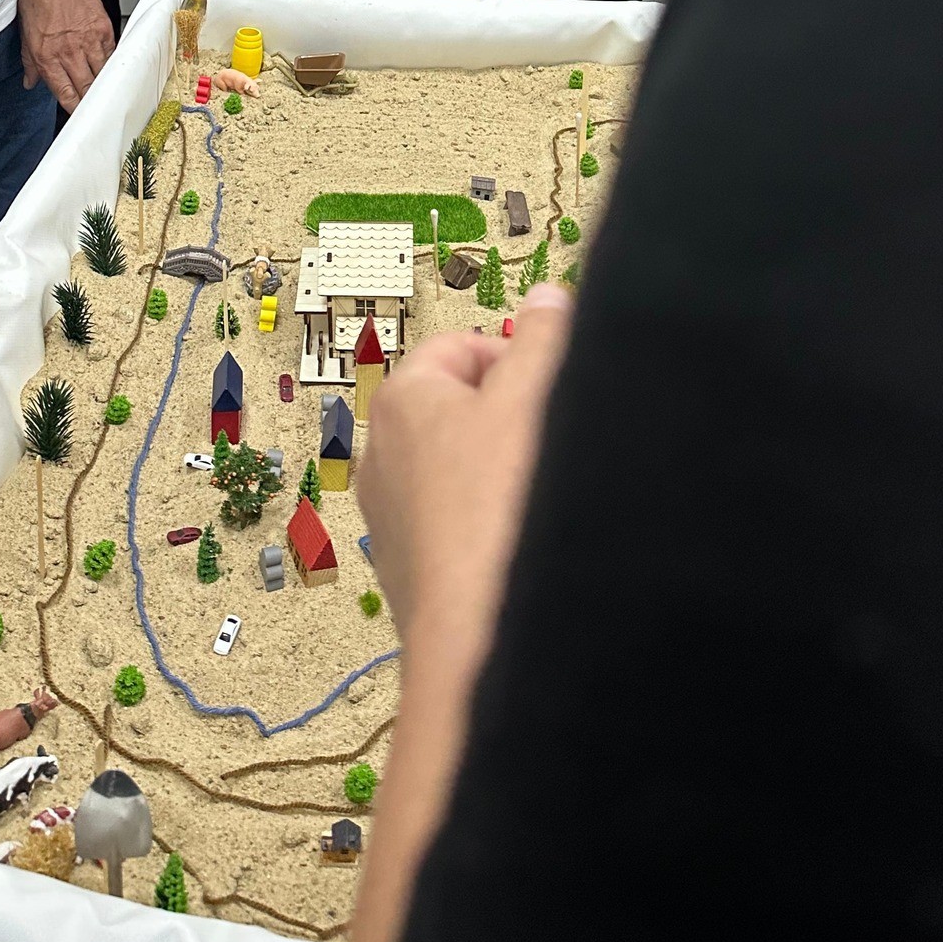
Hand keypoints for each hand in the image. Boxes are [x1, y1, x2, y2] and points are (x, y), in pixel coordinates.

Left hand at [17, 0, 113, 112]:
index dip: (72, 109)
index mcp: (46, 56)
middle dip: (89, 104)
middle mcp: (69, 52)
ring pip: (102, 76)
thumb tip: (30, 80)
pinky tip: (108, 69)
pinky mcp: (105, 31)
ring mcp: (89, 42)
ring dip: (102, 87)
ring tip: (104, 95)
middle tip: (92, 111)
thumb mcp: (25, 30)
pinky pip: (111, 56)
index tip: (76, 115)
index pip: (63, 93)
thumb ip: (29, 60)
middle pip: (86, 90)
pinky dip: (110, 65)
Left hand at [358, 284, 574, 662]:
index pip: (463, 347)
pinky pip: (461, 529)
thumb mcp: (535, 398)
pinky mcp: (414, 575)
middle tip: (559, 440)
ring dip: (507, 478)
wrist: (482, 642)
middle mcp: (382, 455)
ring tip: (546, 501)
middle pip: (463, 409)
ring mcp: (393, 520)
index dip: (518, 359)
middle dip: (514, 419)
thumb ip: (545, 338)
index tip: (558, 386)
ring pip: (463, 474)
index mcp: (402, 399)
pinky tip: (526, 549)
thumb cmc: (500, 514)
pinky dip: (493, 530)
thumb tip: (550, 299)